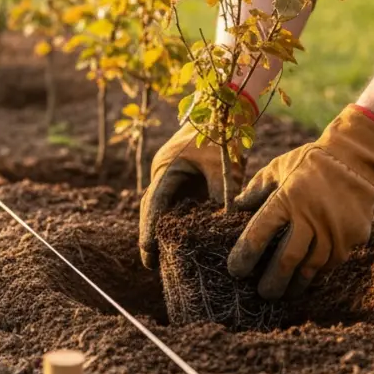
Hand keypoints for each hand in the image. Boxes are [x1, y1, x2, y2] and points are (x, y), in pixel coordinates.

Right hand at [139, 121, 247, 270]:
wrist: (225, 110)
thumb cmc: (222, 134)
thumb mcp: (221, 166)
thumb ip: (220, 194)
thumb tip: (224, 225)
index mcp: (166, 168)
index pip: (154, 203)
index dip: (149, 228)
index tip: (147, 251)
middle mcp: (165, 175)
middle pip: (152, 209)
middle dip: (150, 235)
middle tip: (150, 263)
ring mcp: (174, 178)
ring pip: (164, 209)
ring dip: (162, 231)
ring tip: (161, 260)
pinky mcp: (186, 181)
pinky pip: (179, 205)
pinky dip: (179, 223)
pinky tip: (182, 242)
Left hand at [226, 105, 373, 299]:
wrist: (356, 158)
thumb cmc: (310, 162)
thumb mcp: (278, 168)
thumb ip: (256, 190)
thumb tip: (235, 209)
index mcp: (286, 199)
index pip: (259, 234)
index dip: (245, 255)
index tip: (236, 270)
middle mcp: (310, 217)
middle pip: (287, 260)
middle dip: (273, 281)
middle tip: (263, 293)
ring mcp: (335, 229)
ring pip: (312, 267)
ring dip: (297, 282)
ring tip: (286, 292)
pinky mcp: (354, 235)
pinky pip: (333, 261)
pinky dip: (319, 272)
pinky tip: (309, 277)